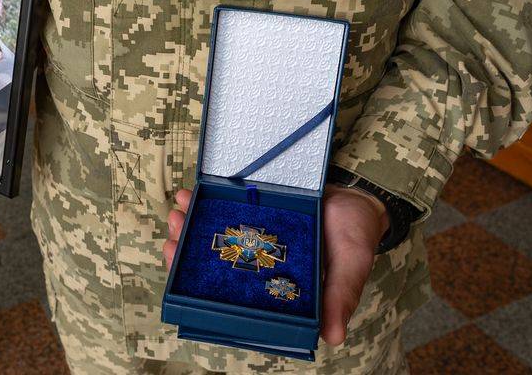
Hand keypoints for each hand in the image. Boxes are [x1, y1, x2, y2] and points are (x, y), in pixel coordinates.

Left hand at [163, 185, 387, 346]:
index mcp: (277, 288)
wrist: (360, 194)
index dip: (203, 296)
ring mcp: (253, 237)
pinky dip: (203, 201)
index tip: (179, 281)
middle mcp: (259, 265)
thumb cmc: (356, 236)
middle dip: (186, 256)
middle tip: (171, 241)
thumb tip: (333, 337)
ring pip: (212, 238)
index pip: (234, 300)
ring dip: (189, 228)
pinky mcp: (252, 209)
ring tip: (176, 213)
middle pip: (212, 268)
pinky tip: (188, 194)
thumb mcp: (352, 267)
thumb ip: (341, 297)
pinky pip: (222, 208)